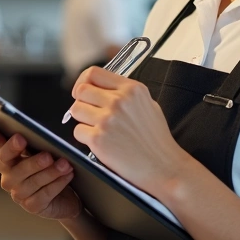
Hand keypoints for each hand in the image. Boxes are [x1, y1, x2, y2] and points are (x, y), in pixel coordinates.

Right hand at [0, 121, 82, 220]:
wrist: (65, 197)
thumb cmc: (49, 169)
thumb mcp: (39, 151)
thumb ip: (30, 138)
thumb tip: (26, 120)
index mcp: (7, 161)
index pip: (2, 151)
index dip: (3, 143)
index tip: (19, 137)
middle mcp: (9, 179)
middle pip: (16, 170)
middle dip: (33, 163)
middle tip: (48, 156)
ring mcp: (19, 194)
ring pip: (32, 183)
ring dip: (50, 173)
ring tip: (65, 164)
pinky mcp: (32, 206)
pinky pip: (44, 194)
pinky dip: (57, 184)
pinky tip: (68, 176)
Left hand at [69, 67, 189, 195]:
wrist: (163, 167)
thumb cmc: (156, 140)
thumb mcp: (148, 105)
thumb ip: (125, 94)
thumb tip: (102, 89)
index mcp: (132, 89)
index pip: (94, 73)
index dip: (83, 81)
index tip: (82, 90)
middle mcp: (119, 101)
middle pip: (81, 90)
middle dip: (82, 101)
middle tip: (89, 113)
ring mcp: (108, 119)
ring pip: (75, 110)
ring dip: (82, 120)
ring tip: (98, 129)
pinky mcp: (98, 139)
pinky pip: (77, 131)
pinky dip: (85, 138)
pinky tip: (101, 142)